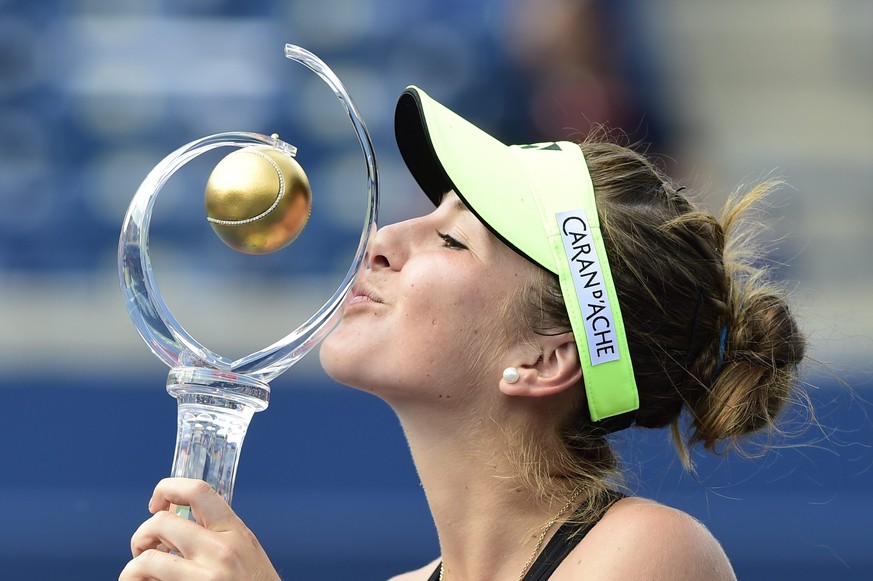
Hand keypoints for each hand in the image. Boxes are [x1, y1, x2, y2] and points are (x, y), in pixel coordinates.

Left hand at [119, 477, 280, 580]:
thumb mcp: (246, 551)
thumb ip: (219, 533)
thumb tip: (176, 521)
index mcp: (235, 532)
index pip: (197, 491)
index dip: (167, 488)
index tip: (156, 503)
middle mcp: (220, 551)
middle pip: (161, 523)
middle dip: (142, 535)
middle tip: (143, 549)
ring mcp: (204, 578)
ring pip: (146, 560)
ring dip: (133, 569)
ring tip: (140, 575)